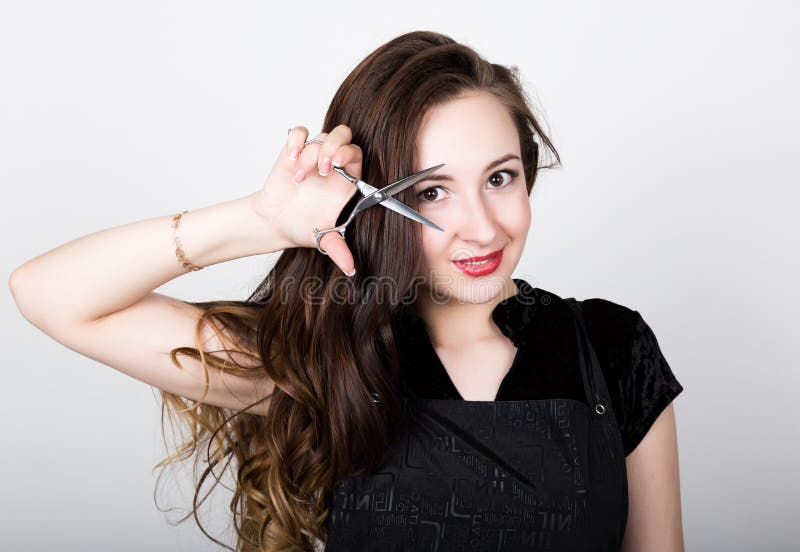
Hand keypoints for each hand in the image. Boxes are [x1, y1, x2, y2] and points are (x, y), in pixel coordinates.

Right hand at [252, 124, 362, 275]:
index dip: (349, 156)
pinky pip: (299, 132)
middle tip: (324, 167)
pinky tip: (291, 158)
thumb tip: (350, 268)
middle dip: (335, 146)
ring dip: (311, 153)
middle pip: (344, 135)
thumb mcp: (323, 239)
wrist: (276, 222)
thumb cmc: (303, 226)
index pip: (357, 155)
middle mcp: (332, 164)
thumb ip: (338, 250)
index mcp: (347, 180)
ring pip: (322, 135)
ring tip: (300, 177)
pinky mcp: (293, 151)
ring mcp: (313, 155)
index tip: (338, 168)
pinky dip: (295, 141)